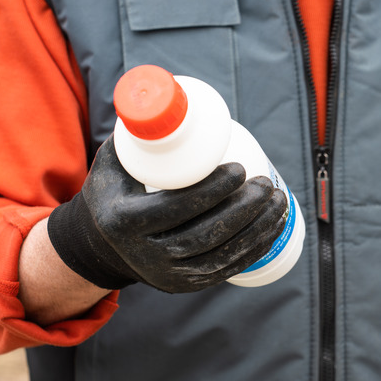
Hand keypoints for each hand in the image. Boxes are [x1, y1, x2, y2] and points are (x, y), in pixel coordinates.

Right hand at [47, 135, 287, 292]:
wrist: (103, 244)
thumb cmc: (115, 191)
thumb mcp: (114, 161)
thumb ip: (140, 132)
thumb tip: (171, 95)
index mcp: (124, 223)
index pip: (176, 207)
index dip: (213, 189)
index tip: (239, 168)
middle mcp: (145, 256)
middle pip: (205, 233)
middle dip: (244, 208)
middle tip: (264, 183)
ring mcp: (167, 275)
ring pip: (221, 253)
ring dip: (257, 228)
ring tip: (277, 200)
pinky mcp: (185, 285)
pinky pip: (226, 269)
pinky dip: (254, 248)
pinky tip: (273, 227)